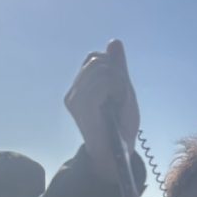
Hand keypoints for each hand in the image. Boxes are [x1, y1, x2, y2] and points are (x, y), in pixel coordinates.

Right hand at [64, 39, 139, 180]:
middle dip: (117, 74)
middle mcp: (73, 92)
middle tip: (120, 98)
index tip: (119, 90)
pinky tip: (116, 104)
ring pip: (100, 69)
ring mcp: (74, 99)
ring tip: (117, 103)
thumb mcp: (123, 90)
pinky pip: (102, 82)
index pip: (94, 58)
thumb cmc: (120, 127)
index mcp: (81, 87)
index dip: (113, 67)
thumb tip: (114, 41)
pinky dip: (117, 89)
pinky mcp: (79, 106)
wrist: (117, 155)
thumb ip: (118, 67)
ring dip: (118, 83)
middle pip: (96, 60)